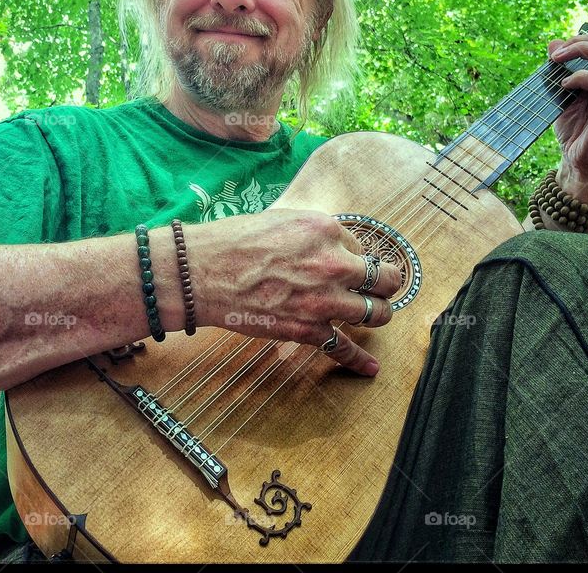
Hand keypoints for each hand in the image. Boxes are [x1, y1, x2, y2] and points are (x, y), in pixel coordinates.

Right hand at [181, 209, 400, 376]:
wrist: (202, 273)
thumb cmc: (233, 242)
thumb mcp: (282, 220)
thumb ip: (313, 234)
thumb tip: (330, 247)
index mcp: (327, 230)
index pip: (362, 248)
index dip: (356, 258)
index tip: (354, 265)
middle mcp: (334, 264)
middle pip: (383, 279)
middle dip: (385, 284)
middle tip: (383, 288)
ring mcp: (324, 300)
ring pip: (375, 313)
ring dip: (378, 315)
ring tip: (376, 315)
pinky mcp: (308, 329)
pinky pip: (344, 348)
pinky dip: (360, 360)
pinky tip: (371, 366)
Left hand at [548, 6, 587, 203]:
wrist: (576, 161)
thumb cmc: (574, 128)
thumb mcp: (561, 93)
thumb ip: (559, 68)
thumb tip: (552, 42)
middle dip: (583, 40)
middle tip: (557, 51)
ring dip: (583, 52)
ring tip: (558, 60)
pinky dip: (582, 79)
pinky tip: (565, 84)